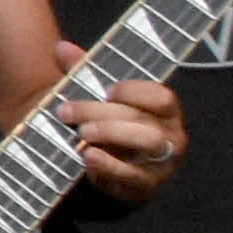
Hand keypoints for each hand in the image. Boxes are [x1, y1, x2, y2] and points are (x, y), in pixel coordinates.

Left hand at [54, 40, 186, 206]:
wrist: (106, 168)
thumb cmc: (108, 126)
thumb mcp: (97, 99)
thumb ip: (83, 72)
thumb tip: (61, 48)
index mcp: (164, 111)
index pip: (162, 96)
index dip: (134, 91)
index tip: (105, 90)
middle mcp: (171, 135)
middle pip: (143, 117)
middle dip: (101, 112)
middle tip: (66, 111)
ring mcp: (163, 162)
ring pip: (147, 142)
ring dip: (111, 134)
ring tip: (82, 132)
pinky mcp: (146, 184)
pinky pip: (134, 175)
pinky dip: (109, 165)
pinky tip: (87, 156)